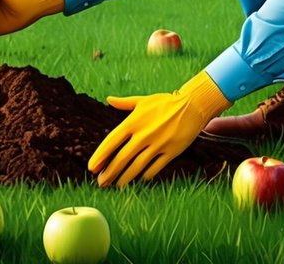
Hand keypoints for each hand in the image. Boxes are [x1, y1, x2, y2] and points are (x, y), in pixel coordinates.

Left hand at [88, 71, 230, 187]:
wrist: (192, 106)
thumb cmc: (166, 102)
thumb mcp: (144, 101)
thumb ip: (125, 103)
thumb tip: (109, 99)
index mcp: (134, 121)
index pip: (112, 141)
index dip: (100, 156)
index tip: (91, 168)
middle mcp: (144, 134)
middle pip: (122, 158)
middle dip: (109, 173)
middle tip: (101, 182)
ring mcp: (158, 144)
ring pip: (136, 167)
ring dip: (124, 178)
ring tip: (116, 185)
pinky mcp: (170, 152)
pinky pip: (154, 169)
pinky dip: (144, 176)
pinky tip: (138, 180)